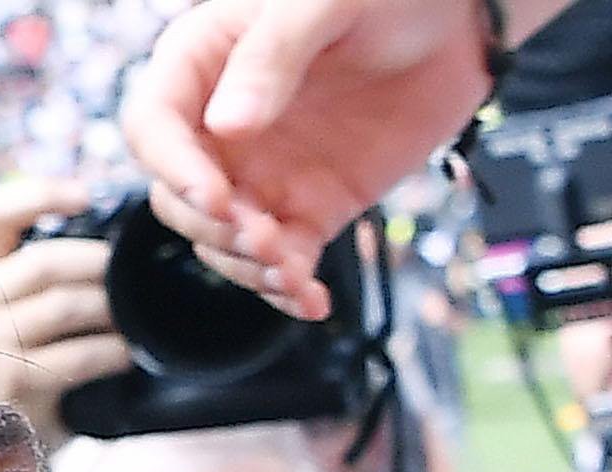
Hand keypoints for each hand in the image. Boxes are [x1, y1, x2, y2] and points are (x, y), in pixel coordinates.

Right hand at [0, 179, 133, 446]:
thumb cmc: (31, 358)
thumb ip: (48, 268)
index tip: (87, 195)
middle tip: (133, 275)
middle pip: (43, 261)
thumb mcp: (25, 304)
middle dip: (100, 264)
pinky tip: (128, 356)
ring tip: (134, 318)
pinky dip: (112, 353)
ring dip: (111, 310)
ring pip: (63, 306)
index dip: (39, 194)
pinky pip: (76, 356)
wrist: (11, 434)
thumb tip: (114, 228)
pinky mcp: (11, 382)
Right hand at [123, 0, 497, 320]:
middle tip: (265, 240)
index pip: (153, 126)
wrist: (458, 24)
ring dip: (250, 269)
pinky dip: (291, 290)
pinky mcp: (310, 209)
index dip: (174, 169)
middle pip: (177, 198)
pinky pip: (285, 261)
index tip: (218, 197)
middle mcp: (220, 127)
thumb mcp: (325, 1)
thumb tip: (227, 127)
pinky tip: (312, 302)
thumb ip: (272, 55)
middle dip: (215, 231)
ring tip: (293, 274)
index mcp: (202, 63)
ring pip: (223, 242)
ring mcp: (263, 174)